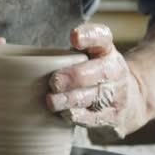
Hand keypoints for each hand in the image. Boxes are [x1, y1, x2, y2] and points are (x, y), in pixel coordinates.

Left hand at [46, 23, 149, 138]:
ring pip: (96, 97)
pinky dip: (78, 117)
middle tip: (55, 81)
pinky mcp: (113, 117)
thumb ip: (65, 54)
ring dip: (72, 99)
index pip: (103, 38)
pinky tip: (64, 114)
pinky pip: (95, 118)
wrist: (129, 101)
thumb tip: (26, 62)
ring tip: (52, 101)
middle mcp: (115, 71)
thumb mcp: (86, 57)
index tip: (74, 37)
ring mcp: (116, 95)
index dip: (90, 36)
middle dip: (76, 76)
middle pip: (100, 71)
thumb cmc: (93, 74)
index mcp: (106, 51)